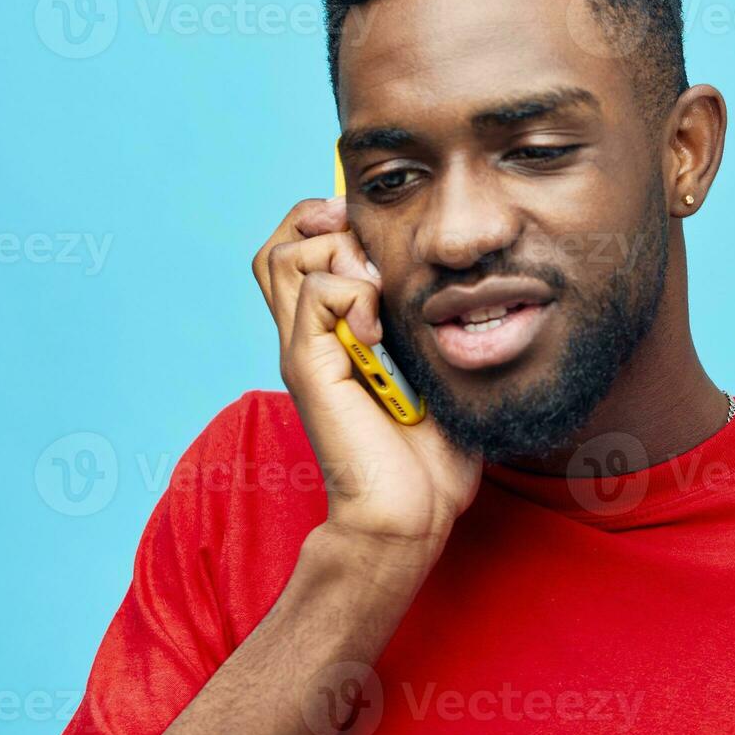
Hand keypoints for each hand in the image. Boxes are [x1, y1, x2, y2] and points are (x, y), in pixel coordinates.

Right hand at [252, 197, 480, 556]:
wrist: (410, 511)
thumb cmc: (431, 450)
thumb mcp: (436, 367)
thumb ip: (427, 322)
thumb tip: (455, 276)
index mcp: (334, 333)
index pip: (298, 250)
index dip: (325, 224)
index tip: (368, 230)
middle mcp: (308, 336)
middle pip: (279, 244)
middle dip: (324, 225)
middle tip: (369, 253)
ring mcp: (304, 350)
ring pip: (287, 256)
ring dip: (340, 256)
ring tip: (376, 292)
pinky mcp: (309, 368)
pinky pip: (316, 294)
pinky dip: (353, 296)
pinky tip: (378, 333)